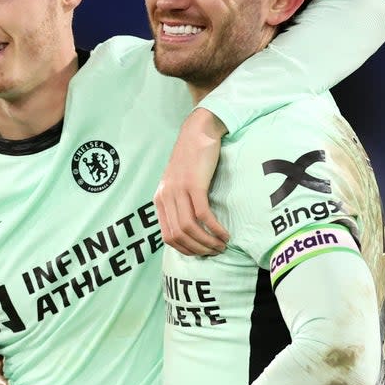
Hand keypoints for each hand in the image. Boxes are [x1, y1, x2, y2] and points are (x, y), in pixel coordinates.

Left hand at [154, 108, 230, 256]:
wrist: (198, 132)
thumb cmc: (192, 158)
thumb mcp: (179, 182)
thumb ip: (179, 203)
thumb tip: (190, 228)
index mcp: (160, 199)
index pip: (167, 236)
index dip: (185, 250)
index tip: (201, 252)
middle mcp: (166, 196)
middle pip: (178, 235)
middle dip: (198, 249)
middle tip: (214, 252)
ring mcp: (178, 190)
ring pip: (190, 228)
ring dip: (207, 241)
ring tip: (221, 245)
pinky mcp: (194, 184)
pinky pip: (203, 214)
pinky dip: (214, 228)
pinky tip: (224, 233)